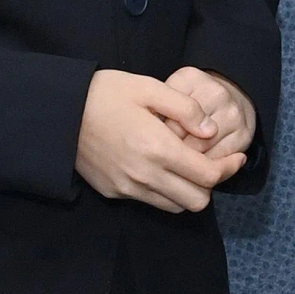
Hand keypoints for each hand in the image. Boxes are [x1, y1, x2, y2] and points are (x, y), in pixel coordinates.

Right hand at [76, 70, 245, 212]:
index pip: (208, 176)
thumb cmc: (104, 94)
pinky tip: (160, 167)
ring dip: (187, 191)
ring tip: (187, 166)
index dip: (228, 169)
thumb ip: (185, 109)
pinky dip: (163, 191)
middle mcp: (144, 175)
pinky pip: (150, 201)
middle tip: (212, 163)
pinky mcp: (114, 192)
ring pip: (175, 206)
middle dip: (210, 184)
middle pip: (196, 201)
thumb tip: (211, 130)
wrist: (57, 112)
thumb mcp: (148, 87)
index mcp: (157, 148)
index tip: (237, 158)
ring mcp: (127, 188)